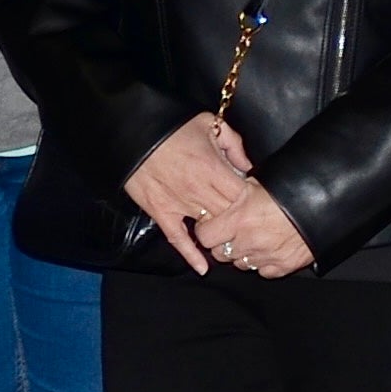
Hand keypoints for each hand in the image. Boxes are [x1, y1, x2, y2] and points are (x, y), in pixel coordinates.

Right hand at [125, 116, 263, 274]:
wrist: (132, 131)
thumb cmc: (172, 126)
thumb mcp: (209, 124)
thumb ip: (234, 145)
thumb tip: (249, 167)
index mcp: (213, 169)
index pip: (243, 196)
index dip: (253, 201)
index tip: (258, 202)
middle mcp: (198, 191)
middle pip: (229, 217)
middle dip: (241, 221)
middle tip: (249, 225)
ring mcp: (179, 204)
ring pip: (208, 230)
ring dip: (221, 237)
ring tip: (233, 244)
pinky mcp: (161, 212)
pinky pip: (177, 239)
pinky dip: (190, 254)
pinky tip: (203, 268)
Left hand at [193, 180, 315, 278]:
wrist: (326, 203)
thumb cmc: (292, 189)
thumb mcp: (257, 182)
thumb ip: (235, 193)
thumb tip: (220, 194)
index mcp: (239, 219)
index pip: (204, 235)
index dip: (207, 228)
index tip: (213, 223)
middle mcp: (249, 242)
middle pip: (219, 253)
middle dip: (222, 242)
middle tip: (232, 230)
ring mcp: (266, 257)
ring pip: (239, 264)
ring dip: (242, 253)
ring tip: (253, 238)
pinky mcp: (283, 266)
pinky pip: (263, 271)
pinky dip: (263, 262)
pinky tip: (269, 248)